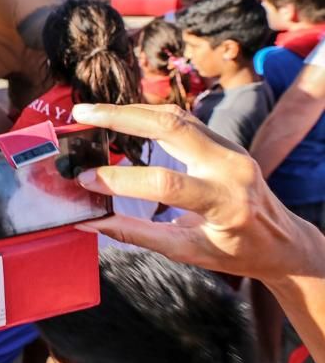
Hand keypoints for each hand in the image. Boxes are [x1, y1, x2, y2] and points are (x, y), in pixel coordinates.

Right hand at [70, 103, 313, 282]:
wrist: (281, 242)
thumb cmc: (234, 252)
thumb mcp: (186, 251)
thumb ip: (136, 234)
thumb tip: (90, 222)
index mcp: (225, 203)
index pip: (165, 183)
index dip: (120, 180)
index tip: (85, 179)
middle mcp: (231, 167)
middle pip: (171, 127)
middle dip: (121, 117)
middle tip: (81, 115)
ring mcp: (230, 148)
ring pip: (175, 115)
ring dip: (130, 111)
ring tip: (93, 113)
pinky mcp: (223, 140)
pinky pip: (182, 119)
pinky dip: (147, 115)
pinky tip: (121, 117)